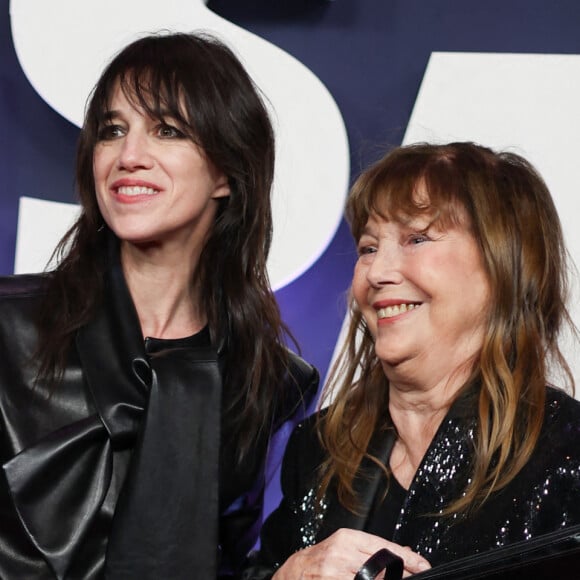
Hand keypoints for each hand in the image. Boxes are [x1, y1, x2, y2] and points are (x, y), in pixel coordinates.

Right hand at [271, 528, 430, 578]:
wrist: (296, 571)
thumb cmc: (324, 558)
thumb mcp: (347, 546)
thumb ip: (374, 549)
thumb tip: (405, 552)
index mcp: (347, 538)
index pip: (383, 547)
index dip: (407, 558)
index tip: (424, 566)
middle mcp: (340, 553)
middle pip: (381, 567)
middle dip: (401, 575)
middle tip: (415, 578)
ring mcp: (334, 572)